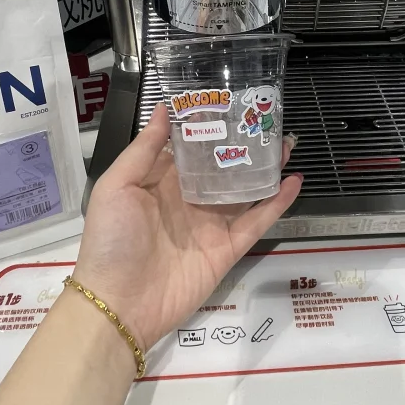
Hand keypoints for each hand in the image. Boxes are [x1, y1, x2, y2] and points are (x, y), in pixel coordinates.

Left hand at [70, 104, 301, 350]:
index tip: (231, 102)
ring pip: (245, 191)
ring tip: (285, 144)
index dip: (209, 127)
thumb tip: (163, 109)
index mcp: (160, 182)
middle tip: (266, 120)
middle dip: (244, 145)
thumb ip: (143, 149)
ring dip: (265, 169)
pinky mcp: (227, 248)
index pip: (191, 149)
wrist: (120, 303)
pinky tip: (292, 182)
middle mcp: (188, 200)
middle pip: (223, 167)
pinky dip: (276, 203)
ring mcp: (210, 225)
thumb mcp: (116, 187)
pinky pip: (256, 222)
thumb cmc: (111, 240)